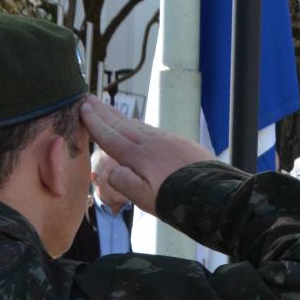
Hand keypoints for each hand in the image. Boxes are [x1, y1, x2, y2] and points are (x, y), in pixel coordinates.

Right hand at [80, 96, 211, 214]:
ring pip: (138, 125)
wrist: (217, 195)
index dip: (95, 123)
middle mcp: (152, 144)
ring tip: (107, 108)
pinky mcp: (182, 144)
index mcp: (139, 156)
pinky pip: (154, 130)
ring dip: (120, 116)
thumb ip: (124, 182)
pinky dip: (139, 124)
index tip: (82, 108)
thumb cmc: (179, 201)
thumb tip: (112, 169)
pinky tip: (137, 124)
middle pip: (122, 125)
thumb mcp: (145, 199)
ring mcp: (169, 141)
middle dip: (104, 113)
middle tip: (89, 98)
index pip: (111, 137)